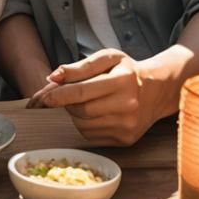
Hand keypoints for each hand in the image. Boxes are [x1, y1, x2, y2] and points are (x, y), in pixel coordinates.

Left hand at [26, 48, 161, 146]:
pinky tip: (95, 114)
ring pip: (84, 126)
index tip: (43, 98)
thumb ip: (80, 67)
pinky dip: (85, 125)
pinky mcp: (125, 141)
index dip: (60, 95)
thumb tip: (53, 77)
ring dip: (75, 114)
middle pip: (81, 111)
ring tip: (86, 101)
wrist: (155, 91)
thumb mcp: (107, 58)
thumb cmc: (127, 71)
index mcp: (122, 81)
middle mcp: (127, 106)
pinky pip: (92, 137)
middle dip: (67, 103)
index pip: (82, 91)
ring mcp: (127, 126)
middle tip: (66, 94)